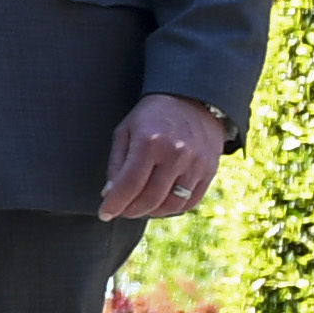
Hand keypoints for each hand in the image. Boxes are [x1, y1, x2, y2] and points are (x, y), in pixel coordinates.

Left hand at [99, 93, 224, 220]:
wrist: (193, 99)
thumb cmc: (152, 116)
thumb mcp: (126, 131)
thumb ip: (116, 164)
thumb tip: (109, 194)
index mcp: (150, 142)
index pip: (129, 185)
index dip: (114, 204)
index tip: (104, 213)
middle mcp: (175, 154)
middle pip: (150, 199)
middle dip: (130, 211)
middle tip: (121, 211)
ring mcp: (196, 164)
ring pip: (171, 204)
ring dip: (151, 212)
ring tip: (139, 207)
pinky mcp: (210, 170)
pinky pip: (190, 201)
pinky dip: (172, 208)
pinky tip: (160, 203)